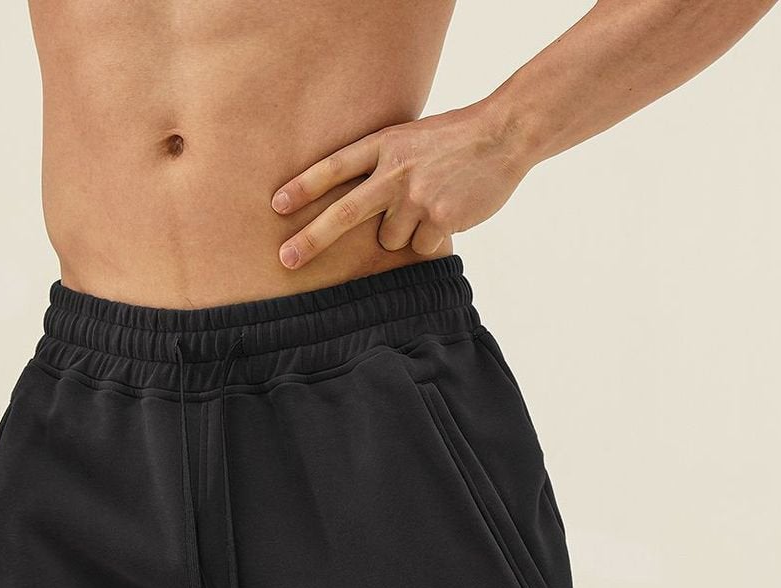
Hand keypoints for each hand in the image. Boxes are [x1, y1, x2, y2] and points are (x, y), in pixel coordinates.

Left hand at [271, 100, 525, 270]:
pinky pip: (420, 247)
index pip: (335, 167)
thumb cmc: (453, 140)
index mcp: (385, 145)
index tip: (277, 206)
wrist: (503, 135)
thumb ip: (381, 163)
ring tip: (430, 203)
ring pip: (389, 239)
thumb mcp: (409, 138)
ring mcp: (418, 196)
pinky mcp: (440, 218)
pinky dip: (431, 238)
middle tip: (285, 259)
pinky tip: (449, 213)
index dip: (304, 187)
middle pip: (345, 212)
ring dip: (404, 232)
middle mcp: (396, 171)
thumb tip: (351, 204)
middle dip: (311, 239)